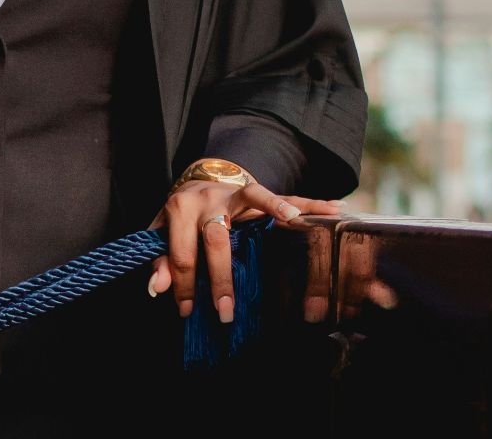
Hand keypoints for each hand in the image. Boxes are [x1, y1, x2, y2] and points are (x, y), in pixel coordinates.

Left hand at [144, 179, 341, 322]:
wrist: (197, 179)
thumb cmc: (180, 215)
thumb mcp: (162, 234)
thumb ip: (159, 258)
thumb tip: (157, 288)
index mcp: (180, 208)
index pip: (182, 253)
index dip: (183, 285)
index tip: (187, 311)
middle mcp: (208, 197)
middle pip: (216, 239)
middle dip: (220, 278)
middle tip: (225, 311)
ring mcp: (235, 192)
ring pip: (255, 197)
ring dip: (276, 208)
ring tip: (294, 220)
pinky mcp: (258, 190)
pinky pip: (287, 194)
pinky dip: (311, 202)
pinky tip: (334, 209)